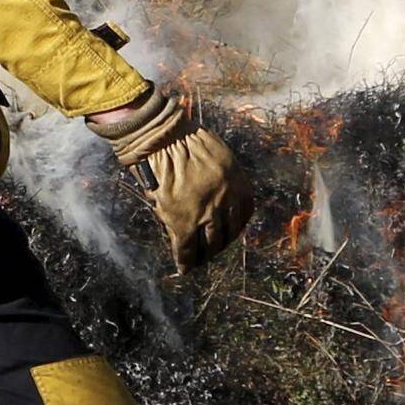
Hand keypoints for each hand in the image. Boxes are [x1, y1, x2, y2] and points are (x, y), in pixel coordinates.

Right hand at [89, 83, 257, 276]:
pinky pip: (186, 248)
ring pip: (210, 243)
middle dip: (222, 242)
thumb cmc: (183, 138)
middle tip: (215, 249)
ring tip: (202, 259)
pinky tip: (184, 268)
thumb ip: (222, 178)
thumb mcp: (216, 155)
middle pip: (229, 231)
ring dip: (206, 253)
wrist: (160, 136)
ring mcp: (205, 213)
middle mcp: (226, 200)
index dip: (236, 225)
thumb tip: (217, 196)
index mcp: (237, 182)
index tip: (231, 230)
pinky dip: (185, 261)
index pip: (244, 213)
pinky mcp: (182, 221)